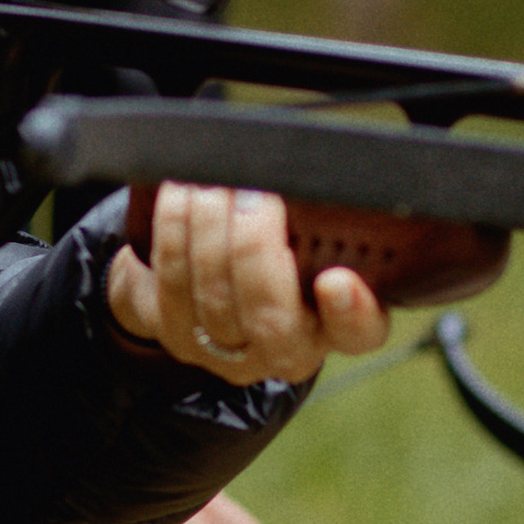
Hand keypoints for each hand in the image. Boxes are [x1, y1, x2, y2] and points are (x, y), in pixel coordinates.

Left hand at [106, 182, 387, 384]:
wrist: (215, 279)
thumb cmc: (278, 249)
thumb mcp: (314, 238)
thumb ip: (323, 220)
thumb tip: (306, 173)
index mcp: (336, 326)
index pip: (358, 332)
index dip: (350, 312)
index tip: (336, 280)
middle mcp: (282, 351)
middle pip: (269, 316)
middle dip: (253, 246)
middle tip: (249, 191)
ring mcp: (222, 350)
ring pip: (212, 295)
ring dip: (205, 228)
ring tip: (206, 182)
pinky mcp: (173, 332)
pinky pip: (165, 284)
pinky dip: (171, 232)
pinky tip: (177, 197)